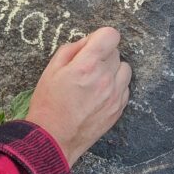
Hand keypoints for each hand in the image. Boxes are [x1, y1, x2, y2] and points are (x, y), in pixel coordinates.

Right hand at [26, 27, 130, 166]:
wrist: (53, 138)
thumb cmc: (48, 103)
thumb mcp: (51, 69)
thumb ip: (71, 49)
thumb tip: (88, 41)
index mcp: (87, 65)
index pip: (110, 35)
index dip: (101, 37)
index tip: (93, 45)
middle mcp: (105, 78)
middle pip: (116, 52)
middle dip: (102, 55)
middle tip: (87, 67)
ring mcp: (114, 95)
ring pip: (124, 69)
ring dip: (113, 70)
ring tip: (96, 80)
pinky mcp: (118, 109)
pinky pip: (125, 88)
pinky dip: (115, 87)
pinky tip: (100, 94)